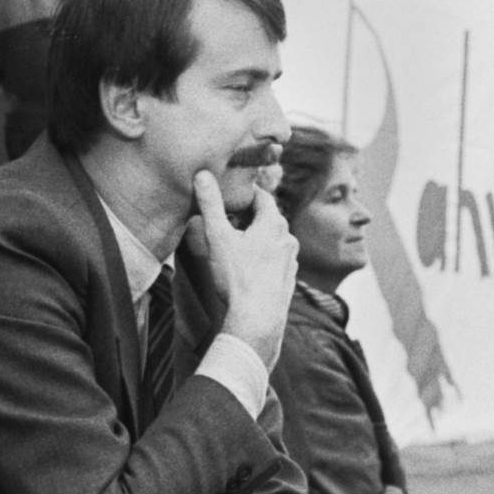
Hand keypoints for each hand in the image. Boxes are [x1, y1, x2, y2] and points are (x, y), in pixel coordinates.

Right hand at [185, 170, 296, 370]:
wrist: (258, 319)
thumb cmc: (238, 277)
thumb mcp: (217, 237)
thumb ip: (211, 204)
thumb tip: (203, 175)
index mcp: (273, 224)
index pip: (263, 197)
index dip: (246, 193)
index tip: (232, 194)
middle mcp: (288, 239)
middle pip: (269, 218)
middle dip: (249, 216)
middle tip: (229, 218)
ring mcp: (290, 260)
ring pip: (273, 240)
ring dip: (257, 237)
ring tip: (236, 243)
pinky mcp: (288, 279)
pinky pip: (275, 258)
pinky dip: (262, 256)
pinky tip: (247, 267)